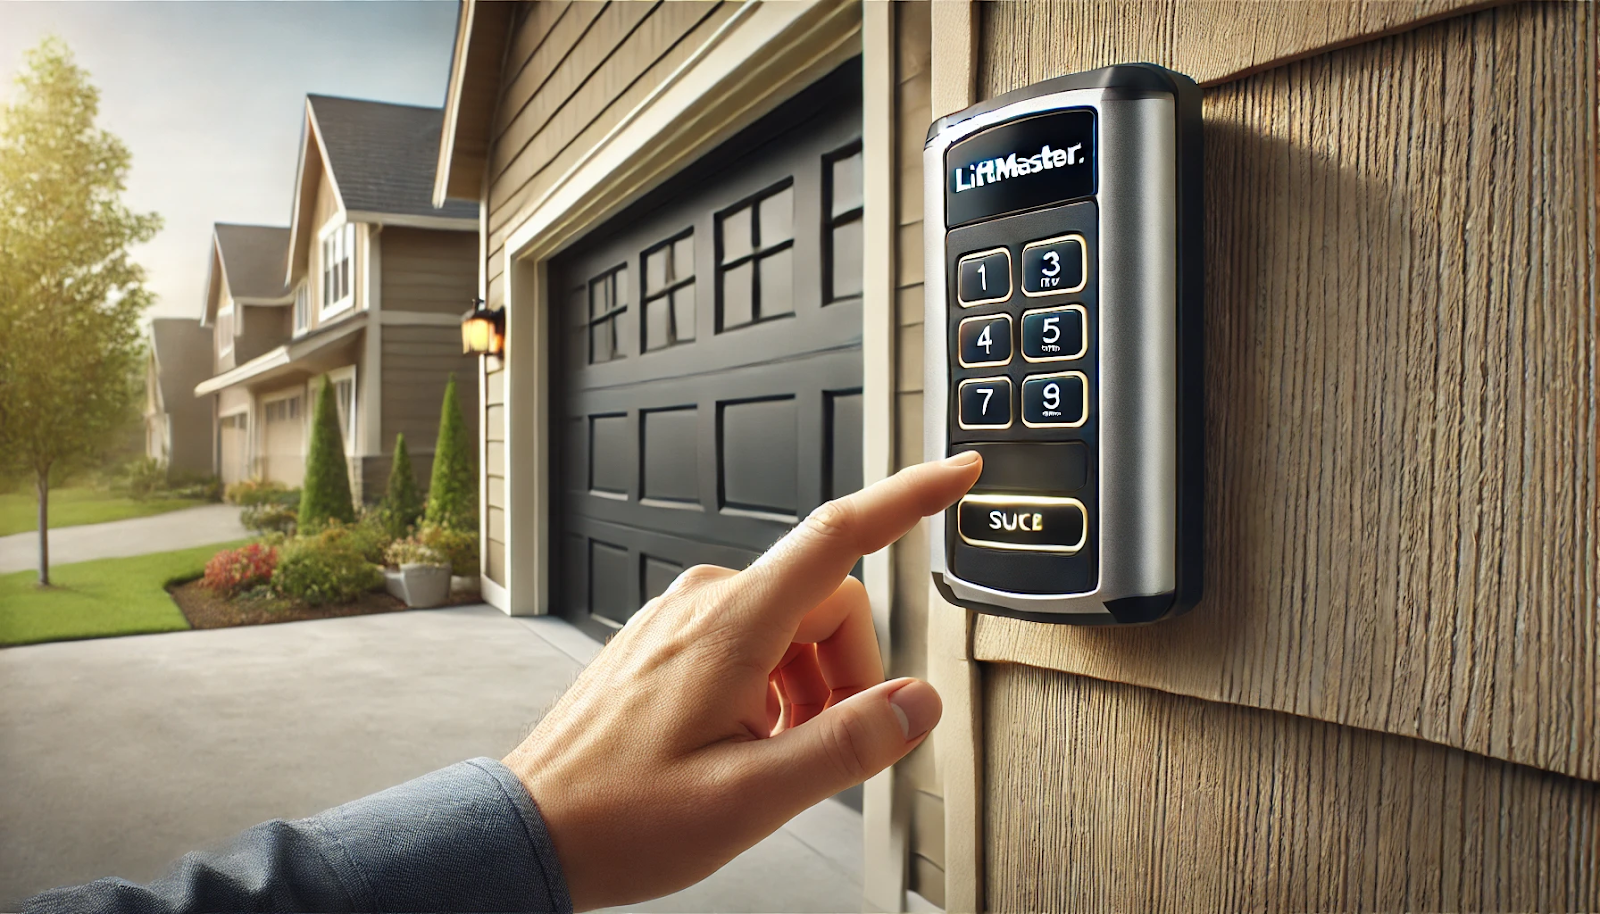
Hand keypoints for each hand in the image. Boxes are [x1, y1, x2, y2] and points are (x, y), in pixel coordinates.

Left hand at [502, 453, 982, 909]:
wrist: (535, 830)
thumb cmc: (621, 817)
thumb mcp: (751, 798)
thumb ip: (846, 746)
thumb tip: (914, 704)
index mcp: (731, 625)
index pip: (840, 536)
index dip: (908, 498)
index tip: (955, 472)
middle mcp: (705, 603)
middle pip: (828, 604)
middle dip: (849, 675)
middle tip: (822, 749)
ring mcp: (682, 618)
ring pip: (793, 628)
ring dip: (809, 689)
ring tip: (771, 759)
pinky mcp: (670, 639)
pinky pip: (753, 642)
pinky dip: (774, 689)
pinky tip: (744, 744)